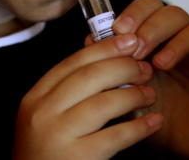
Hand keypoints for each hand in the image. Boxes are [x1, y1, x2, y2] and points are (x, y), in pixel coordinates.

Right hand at [13, 33, 163, 159]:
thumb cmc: (47, 154)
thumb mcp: (48, 117)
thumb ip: (71, 88)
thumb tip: (105, 51)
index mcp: (35, 98)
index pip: (72, 62)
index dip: (105, 48)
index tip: (129, 40)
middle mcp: (42, 114)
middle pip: (89, 77)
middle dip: (123, 67)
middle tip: (145, 68)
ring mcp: (57, 137)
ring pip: (104, 103)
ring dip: (133, 95)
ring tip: (150, 93)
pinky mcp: (76, 159)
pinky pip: (115, 136)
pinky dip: (139, 127)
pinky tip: (154, 121)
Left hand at [107, 0, 188, 158]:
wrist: (175, 145)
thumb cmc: (150, 111)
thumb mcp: (123, 87)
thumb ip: (110, 62)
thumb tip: (90, 39)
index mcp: (155, 36)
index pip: (147, 8)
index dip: (134, 13)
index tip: (118, 30)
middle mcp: (181, 38)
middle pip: (172, 13)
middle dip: (151, 27)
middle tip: (136, 48)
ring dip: (178, 41)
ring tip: (160, 63)